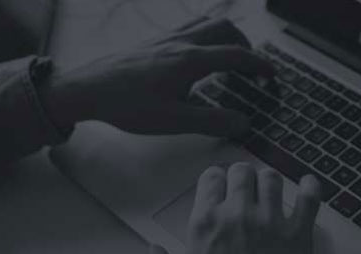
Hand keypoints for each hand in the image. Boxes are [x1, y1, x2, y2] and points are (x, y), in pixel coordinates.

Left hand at [41, 19, 273, 136]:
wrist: (88, 89)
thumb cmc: (127, 105)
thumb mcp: (174, 121)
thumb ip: (212, 121)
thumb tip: (243, 122)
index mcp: (191, 60)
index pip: (236, 55)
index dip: (259, 65)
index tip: (272, 75)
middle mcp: (181, 42)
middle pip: (225, 29)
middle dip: (246, 46)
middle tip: (252, 67)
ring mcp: (166, 38)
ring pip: (206, 23)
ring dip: (226, 35)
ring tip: (230, 55)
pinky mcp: (153, 41)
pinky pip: (188, 27)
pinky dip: (205, 34)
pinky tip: (196, 53)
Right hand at [143, 163, 321, 253]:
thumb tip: (153, 253)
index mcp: (206, 223)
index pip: (210, 180)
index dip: (214, 179)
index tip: (217, 184)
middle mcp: (239, 215)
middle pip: (242, 173)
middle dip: (240, 176)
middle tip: (242, 186)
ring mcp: (271, 222)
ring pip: (271, 180)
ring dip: (267, 181)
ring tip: (267, 188)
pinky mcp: (299, 236)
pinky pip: (309, 199)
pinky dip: (309, 188)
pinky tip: (307, 186)